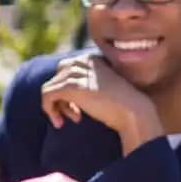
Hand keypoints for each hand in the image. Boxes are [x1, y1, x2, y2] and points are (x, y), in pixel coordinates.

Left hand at [41, 54, 163, 154]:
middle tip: (74, 115)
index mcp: (92, 58)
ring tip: (72, 119)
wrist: (133, 111)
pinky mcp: (71, 86)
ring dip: (57, 106)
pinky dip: (49, 110)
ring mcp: (76, 72)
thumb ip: (88, 86)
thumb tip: (65, 97)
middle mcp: (83, 60)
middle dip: (61, 97)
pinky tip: (61, 122)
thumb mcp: (104, 89)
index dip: (69, 91)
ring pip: (50, 87)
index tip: (78, 110)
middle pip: (57, 77)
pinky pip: (47, 95)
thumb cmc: (124, 106)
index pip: (67, 70)